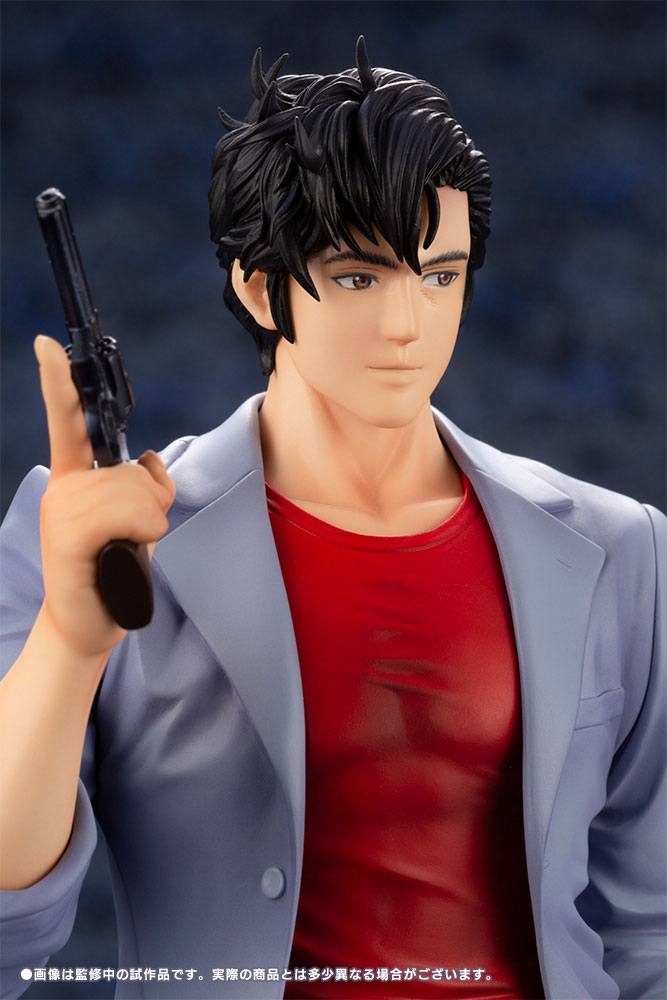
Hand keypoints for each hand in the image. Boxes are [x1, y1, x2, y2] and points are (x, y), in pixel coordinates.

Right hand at [34, 334, 175, 658]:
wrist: (90, 624)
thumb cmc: (115, 570)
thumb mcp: (137, 521)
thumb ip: (142, 487)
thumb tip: (146, 459)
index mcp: (73, 479)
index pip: (65, 421)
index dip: (58, 381)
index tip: (47, 344)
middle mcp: (60, 488)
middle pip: (130, 470)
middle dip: (152, 503)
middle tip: (136, 536)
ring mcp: (58, 511)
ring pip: (131, 492)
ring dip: (148, 523)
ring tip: (128, 548)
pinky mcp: (65, 538)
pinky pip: (125, 515)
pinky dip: (142, 533)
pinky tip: (125, 553)